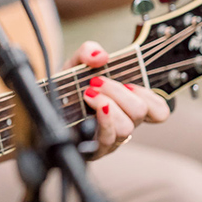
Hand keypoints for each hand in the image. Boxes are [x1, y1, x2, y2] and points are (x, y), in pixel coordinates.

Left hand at [64, 41, 170, 159]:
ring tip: (88, 94)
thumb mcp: (76, 64)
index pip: (158, 111)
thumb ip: (88, 52)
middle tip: (96, 82)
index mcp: (127, 106)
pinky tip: (93, 106)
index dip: (149, 96)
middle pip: (140, 112)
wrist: (42, 108)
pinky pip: (109, 139)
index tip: (128, 83)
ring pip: (126, 127)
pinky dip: (104, 119)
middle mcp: (123, 123)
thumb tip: (101, 55)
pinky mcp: (96, 149)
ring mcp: (111, 138)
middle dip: (118, 91)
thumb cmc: (65, 89)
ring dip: (108, 104)